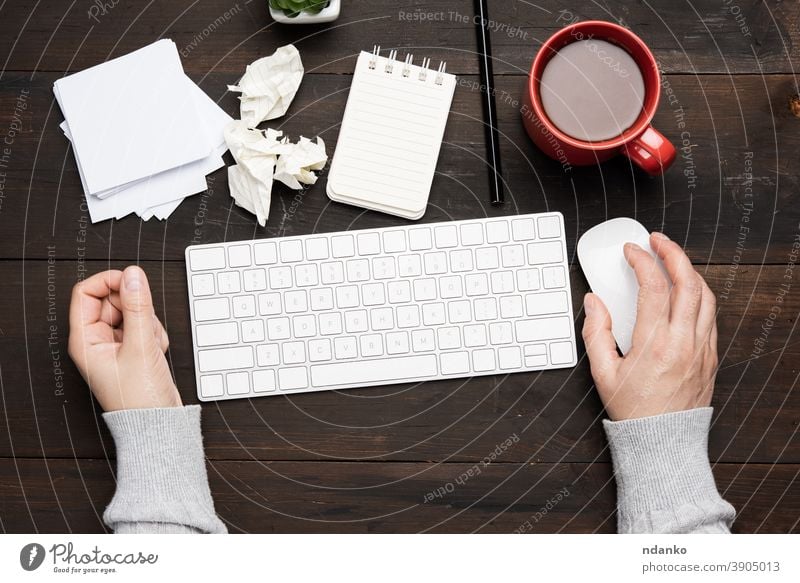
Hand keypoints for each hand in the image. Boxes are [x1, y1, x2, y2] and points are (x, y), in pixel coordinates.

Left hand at [68, 266, 181, 411]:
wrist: (158, 423)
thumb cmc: (139, 399)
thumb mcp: (140, 346)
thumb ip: (138, 307)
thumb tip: (133, 276)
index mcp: (85, 340)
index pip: (86, 293)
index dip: (109, 282)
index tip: (131, 281)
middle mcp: (96, 340)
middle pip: (112, 300)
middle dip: (135, 307)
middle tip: (145, 323)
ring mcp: (116, 345)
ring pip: (132, 312)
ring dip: (148, 322)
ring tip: (150, 345)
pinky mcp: (133, 349)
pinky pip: (144, 325)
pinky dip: (154, 334)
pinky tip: (155, 352)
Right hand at [582, 232, 717, 420]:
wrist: (663, 443)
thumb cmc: (634, 411)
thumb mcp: (602, 373)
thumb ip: (596, 332)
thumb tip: (594, 302)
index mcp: (656, 345)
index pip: (654, 287)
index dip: (642, 261)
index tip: (631, 251)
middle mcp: (684, 343)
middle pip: (688, 282)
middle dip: (673, 253)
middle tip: (657, 241)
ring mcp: (702, 349)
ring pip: (706, 295)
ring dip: (689, 271)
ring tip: (672, 260)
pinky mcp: (711, 356)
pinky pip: (711, 315)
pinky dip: (699, 294)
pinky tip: (684, 291)